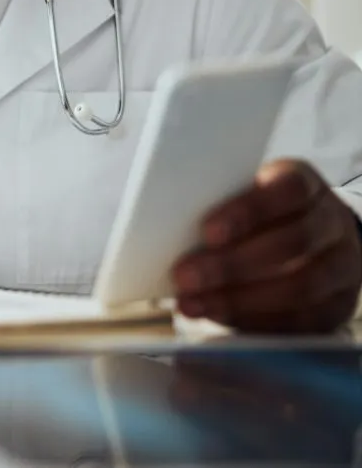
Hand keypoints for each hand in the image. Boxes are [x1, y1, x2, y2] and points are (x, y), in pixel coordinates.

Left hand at [172, 160, 361, 333]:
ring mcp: (341, 266)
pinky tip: (218, 317)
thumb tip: (164, 224)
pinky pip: (300, 320)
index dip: (249, 211)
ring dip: (237, 299)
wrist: (314, 241)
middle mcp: (331, 223)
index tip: (208, 231)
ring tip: (192, 303)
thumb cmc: (261, 216)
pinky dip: (253, 321)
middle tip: (185, 276)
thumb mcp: (243, 196)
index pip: (289, 189)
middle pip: (292, 242)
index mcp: (306, 184)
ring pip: (299, 287)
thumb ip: (217, 204)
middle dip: (232, 264)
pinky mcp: (337, 306)